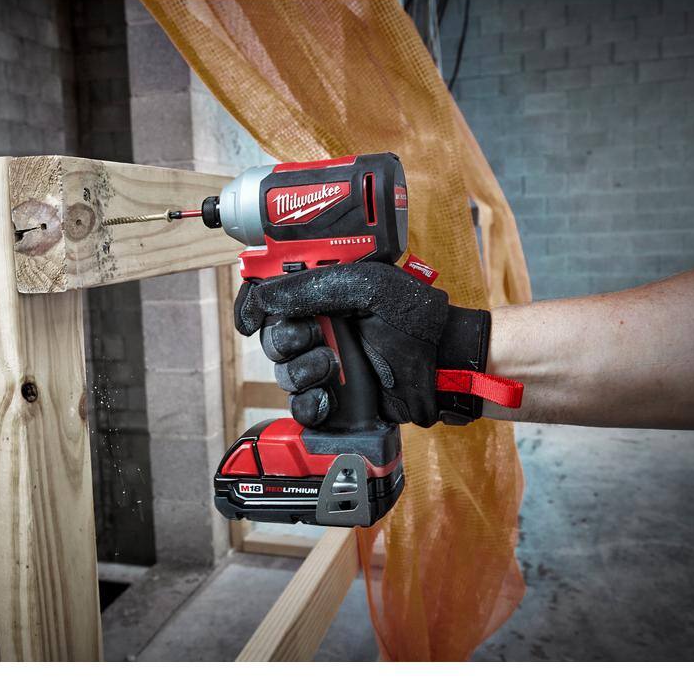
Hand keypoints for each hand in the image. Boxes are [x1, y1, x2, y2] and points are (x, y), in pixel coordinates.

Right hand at [235, 262, 461, 427]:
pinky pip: (299, 407)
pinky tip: (328, 399)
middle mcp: (318, 328)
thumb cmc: (415, 318)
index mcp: (322, 294)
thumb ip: (314, 287)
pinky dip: (309, 405)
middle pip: (271, 337)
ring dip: (303, 371)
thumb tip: (264, 295)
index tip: (250, 319)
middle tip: (315, 336)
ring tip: (333, 366)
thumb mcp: (367, 286)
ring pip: (283, 373)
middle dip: (286, 340)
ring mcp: (324, 364)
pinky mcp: (333, 398)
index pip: (270, 296)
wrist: (443, 365)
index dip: (252, 306)